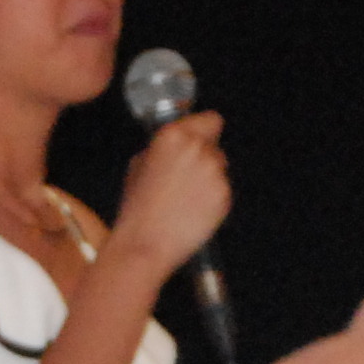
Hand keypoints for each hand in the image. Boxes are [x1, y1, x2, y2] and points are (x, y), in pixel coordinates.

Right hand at [111, 110, 229, 279]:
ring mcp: (214, 171)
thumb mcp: (138, 165)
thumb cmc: (138, 209)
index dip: (203, 130)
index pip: (209, 119)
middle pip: (215, 144)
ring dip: (208, 178)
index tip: (200, 139)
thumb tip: (177, 146)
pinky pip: (223, 190)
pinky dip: (212, 198)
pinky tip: (192, 209)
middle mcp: (197, 148)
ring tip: (185, 198)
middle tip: (184, 178)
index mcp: (172, 136)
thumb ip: (163, 148)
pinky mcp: (224, 194)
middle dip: (203, 157)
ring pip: (220, 167)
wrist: (146, 244)